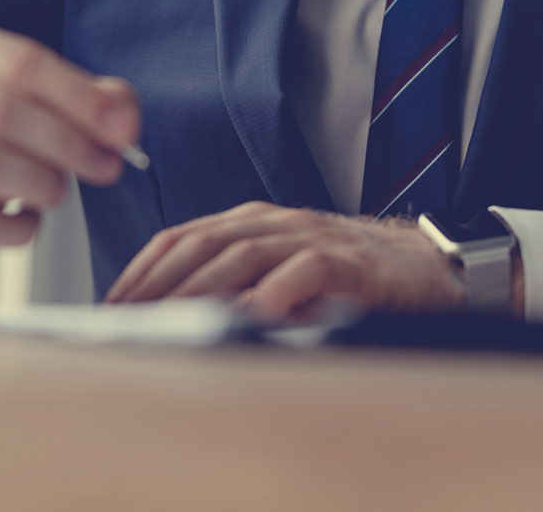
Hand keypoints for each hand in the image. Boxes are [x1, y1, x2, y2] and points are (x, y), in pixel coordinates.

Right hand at [0, 18, 141, 277]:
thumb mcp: (35, 99)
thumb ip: (90, 98)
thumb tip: (123, 122)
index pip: (19, 62)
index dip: (79, 97)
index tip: (122, 128)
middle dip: (67, 142)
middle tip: (104, 165)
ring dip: (40, 182)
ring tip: (58, 190)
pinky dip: (15, 227)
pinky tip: (26, 220)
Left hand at [104, 202, 465, 321]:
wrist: (429, 264)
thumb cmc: (353, 274)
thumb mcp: (286, 272)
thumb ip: (242, 283)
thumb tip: (182, 317)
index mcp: (257, 222)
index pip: (184, 236)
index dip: (143, 269)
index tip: (113, 304)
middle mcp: (279, 223)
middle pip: (202, 243)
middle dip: (156, 283)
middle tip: (126, 319)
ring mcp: (314, 238)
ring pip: (242, 254)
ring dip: (198, 289)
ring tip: (167, 320)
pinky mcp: (350, 263)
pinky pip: (305, 271)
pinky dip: (274, 292)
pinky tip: (250, 316)